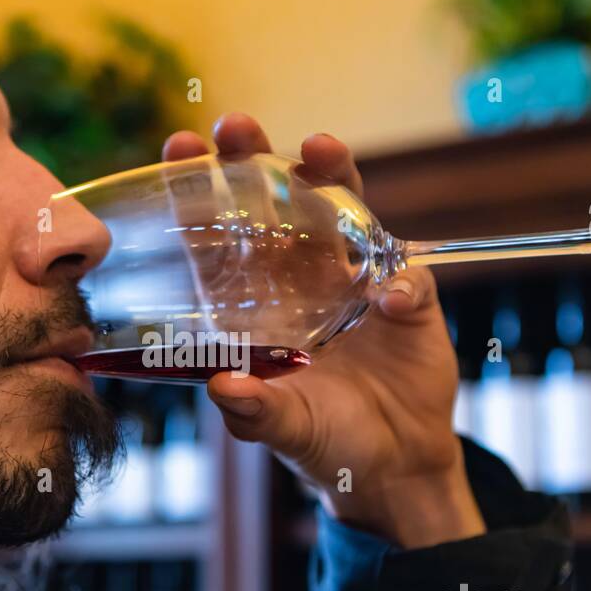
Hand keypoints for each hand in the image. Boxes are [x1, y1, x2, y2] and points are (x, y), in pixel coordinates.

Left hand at [162, 113, 484, 549]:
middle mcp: (301, 275)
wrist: (391, 463)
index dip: (198, 187)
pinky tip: (391, 301)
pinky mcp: (410, 300)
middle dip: (257, 157)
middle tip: (237, 128)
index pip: (219, 231)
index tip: (180, 147)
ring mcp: (357, 279)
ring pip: (345, 210)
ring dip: (334, 175)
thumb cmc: (322, 438)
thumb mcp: (284, 429)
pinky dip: (401, 285)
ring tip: (321, 149)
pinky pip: (408, 280)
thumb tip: (225, 388)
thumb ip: (255, 411)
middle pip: (277, 200)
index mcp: (255, 298)